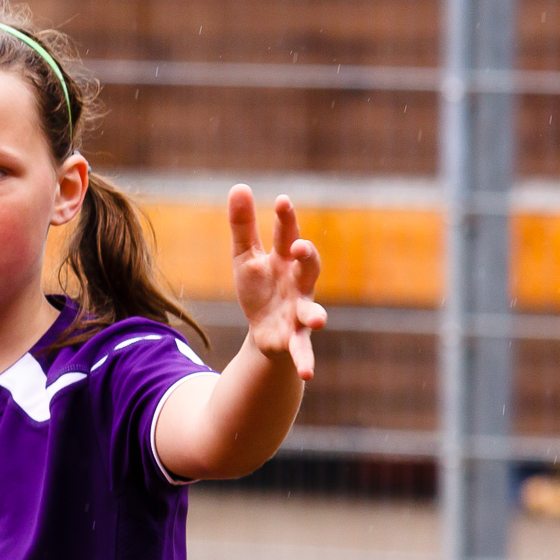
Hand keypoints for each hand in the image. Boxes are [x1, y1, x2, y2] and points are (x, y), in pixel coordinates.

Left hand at [228, 185, 326, 379]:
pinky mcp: (293, 339)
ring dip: (317, 314)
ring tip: (320, 319)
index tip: (281, 200)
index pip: (287, 235)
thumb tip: (239, 185)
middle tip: (301, 247)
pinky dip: (306, 361)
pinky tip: (308, 374)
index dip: (286, 219)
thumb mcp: (244, 256)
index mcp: (285, 260)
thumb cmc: (259, 286)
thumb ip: (242, 225)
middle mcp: (298, 284)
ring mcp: (299, 312)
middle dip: (308, 257)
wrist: (264, 328)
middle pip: (309, 268)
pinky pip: (302, 350)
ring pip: (313, 311)